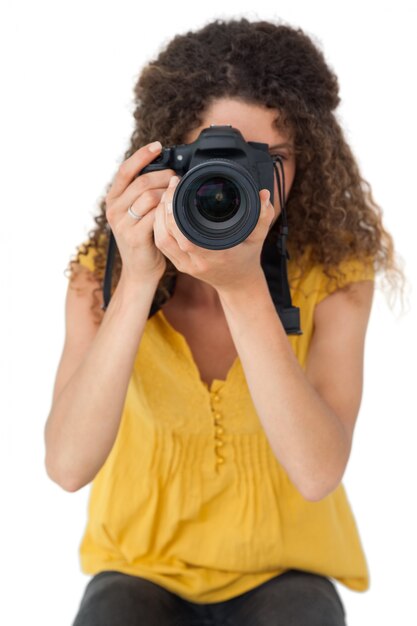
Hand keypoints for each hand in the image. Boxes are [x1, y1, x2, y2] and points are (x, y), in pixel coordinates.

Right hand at [105, 141, 177, 285]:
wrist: (140, 271)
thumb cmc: (144, 238)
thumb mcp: (137, 213)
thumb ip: (142, 193)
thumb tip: (164, 169)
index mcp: (113, 199)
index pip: (125, 170)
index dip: (142, 155)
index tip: (158, 146)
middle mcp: (113, 209)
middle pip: (141, 181)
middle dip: (163, 176)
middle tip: (177, 179)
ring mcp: (122, 224)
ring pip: (149, 196)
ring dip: (167, 193)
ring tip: (177, 195)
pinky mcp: (134, 237)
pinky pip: (155, 216)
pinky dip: (167, 210)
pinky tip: (175, 211)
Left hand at [153, 175, 277, 291]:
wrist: (238, 283)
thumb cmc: (247, 257)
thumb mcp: (258, 237)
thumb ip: (263, 215)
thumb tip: (264, 194)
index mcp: (216, 254)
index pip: (186, 234)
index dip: (175, 211)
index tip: (178, 187)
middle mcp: (197, 261)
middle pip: (168, 234)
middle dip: (164, 207)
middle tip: (171, 186)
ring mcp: (186, 265)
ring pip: (161, 239)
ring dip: (158, 216)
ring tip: (165, 195)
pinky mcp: (179, 265)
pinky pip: (162, 244)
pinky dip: (158, 226)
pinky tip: (162, 211)